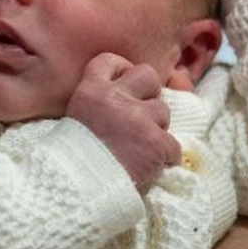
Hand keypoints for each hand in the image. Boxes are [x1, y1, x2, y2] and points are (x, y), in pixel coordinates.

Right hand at [66, 53, 180, 188]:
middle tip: (142, 114)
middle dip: (150, 93)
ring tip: (141, 147)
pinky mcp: (155, 142)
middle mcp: (114, 98)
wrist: (77, 187)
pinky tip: (153, 165)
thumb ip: (99, 105)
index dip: (122, 68)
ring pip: (163, 111)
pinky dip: (167, 157)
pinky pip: (173, 145)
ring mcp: (137, 118)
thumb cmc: (74, 159)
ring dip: (157, 128)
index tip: (125, 81)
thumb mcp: (77, 119)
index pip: (109, 61)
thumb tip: (125, 102)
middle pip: (147, 75)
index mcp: (90, 91)